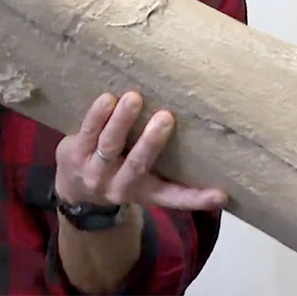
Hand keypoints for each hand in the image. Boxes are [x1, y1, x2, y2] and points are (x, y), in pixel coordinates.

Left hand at [54, 91, 227, 210]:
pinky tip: (107, 98)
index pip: (174, 198)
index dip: (198, 198)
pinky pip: (87, 131)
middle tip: (166, 117)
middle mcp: (120, 184)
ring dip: (122, 121)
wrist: (74, 191)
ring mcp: (95, 170)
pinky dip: (98, 115)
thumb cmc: (121, 176)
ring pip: (110, 144)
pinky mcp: (74, 153)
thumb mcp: (146, 185)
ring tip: (134, 98)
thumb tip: (212, 159)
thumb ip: (172, 176)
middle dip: (151, 142)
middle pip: (138, 164)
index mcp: (145, 191)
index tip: (221, 194)